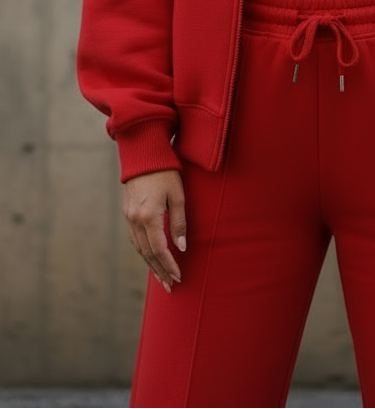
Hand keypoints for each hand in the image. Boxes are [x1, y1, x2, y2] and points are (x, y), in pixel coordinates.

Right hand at [123, 169, 185, 293]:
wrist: (143, 155)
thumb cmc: (165, 172)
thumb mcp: (177, 195)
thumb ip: (179, 222)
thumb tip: (181, 247)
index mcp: (148, 217)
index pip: (160, 249)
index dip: (170, 265)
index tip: (179, 276)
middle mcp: (135, 220)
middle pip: (148, 254)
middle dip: (160, 271)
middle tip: (170, 286)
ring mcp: (128, 218)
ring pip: (139, 249)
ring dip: (151, 265)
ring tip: (162, 278)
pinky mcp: (127, 214)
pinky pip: (134, 239)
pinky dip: (143, 252)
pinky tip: (151, 258)